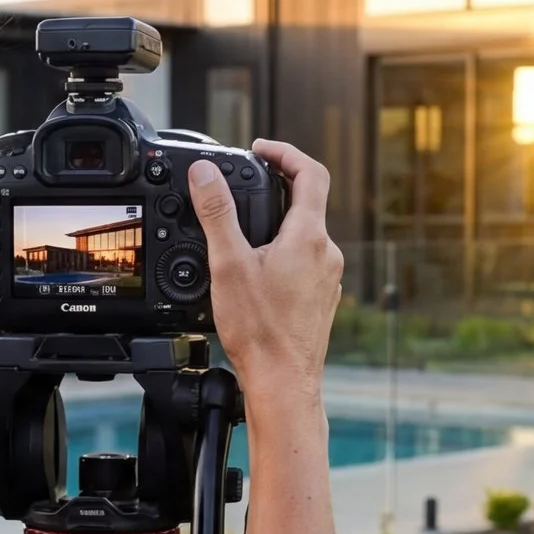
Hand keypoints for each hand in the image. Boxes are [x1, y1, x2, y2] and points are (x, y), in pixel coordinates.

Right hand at [186, 140, 342, 392]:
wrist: (283, 383)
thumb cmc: (260, 332)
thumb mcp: (228, 264)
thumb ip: (217, 213)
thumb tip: (205, 173)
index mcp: (309, 237)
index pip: (310, 173)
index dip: (285, 153)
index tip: (261, 150)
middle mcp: (327, 254)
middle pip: (308, 204)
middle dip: (276, 190)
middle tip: (246, 185)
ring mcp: (328, 279)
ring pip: (306, 237)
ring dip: (279, 226)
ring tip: (246, 234)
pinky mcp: (321, 300)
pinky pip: (305, 264)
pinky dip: (284, 255)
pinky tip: (258, 274)